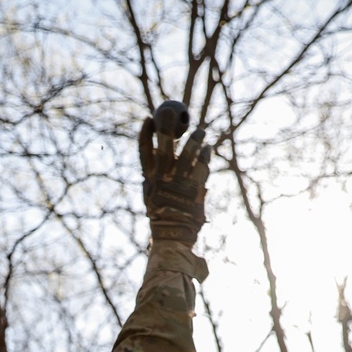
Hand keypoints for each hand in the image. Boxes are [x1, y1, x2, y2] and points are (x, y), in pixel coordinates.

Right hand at [139, 117, 210, 244]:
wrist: (174, 238)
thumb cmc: (163, 217)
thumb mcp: (152, 198)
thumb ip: (153, 177)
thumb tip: (155, 154)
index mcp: (149, 181)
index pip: (145, 152)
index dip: (146, 133)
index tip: (149, 118)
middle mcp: (163, 180)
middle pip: (165, 147)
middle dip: (167, 127)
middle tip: (173, 112)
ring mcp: (180, 184)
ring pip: (189, 153)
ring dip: (195, 139)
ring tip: (200, 132)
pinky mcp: (196, 189)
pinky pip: (202, 165)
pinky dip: (205, 155)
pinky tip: (207, 150)